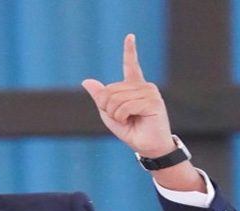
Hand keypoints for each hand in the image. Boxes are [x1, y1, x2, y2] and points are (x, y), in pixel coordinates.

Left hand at [82, 34, 174, 157]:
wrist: (147, 146)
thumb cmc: (130, 130)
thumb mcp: (109, 114)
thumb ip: (100, 97)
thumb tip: (86, 81)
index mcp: (134, 87)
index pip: (131, 65)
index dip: (129, 50)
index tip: (130, 36)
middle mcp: (143, 86)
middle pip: (110, 90)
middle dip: (108, 108)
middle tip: (121, 118)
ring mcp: (150, 92)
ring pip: (117, 99)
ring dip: (116, 114)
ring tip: (128, 120)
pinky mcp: (153, 101)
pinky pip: (126, 106)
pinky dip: (123, 116)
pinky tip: (133, 120)